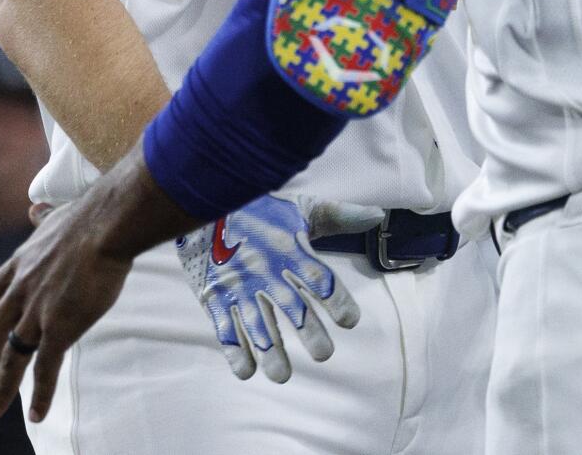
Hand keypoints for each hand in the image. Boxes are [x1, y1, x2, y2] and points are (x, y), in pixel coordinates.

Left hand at [0, 199, 133, 420]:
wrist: (104, 226)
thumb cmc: (88, 217)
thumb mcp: (55, 216)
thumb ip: (43, 219)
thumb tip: (37, 208)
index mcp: (19, 264)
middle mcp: (20, 292)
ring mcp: (36, 312)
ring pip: (12, 358)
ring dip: (1, 387)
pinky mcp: (58, 328)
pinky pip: (46, 369)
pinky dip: (40, 394)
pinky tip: (36, 416)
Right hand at [176, 194, 360, 381]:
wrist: (203, 206)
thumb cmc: (260, 212)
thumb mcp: (299, 210)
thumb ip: (338, 216)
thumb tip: (377, 216)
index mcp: (290, 250)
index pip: (318, 278)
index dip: (336, 299)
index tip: (350, 320)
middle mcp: (266, 271)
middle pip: (291, 307)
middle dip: (308, 332)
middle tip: (324, 354)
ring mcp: (239, 287)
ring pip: (257, 325)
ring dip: (270, 352)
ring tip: (282, 375)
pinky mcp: (216, 298)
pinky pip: (225, 328)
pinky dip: (234, 350)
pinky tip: (247, 371)